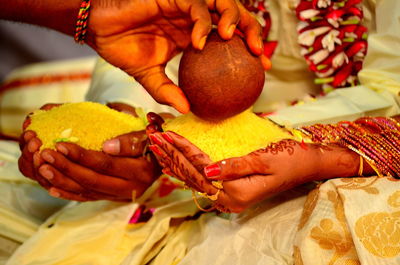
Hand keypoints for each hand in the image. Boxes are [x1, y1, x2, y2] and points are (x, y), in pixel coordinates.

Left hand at [18, 103, 161, 200]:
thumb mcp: (150, 134)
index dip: (82, 156)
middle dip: (66, 168)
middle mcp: (132, 188)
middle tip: (46, 155)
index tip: (60, 144)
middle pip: (93, 180)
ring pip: (88, 191)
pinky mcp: (114, 197)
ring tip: (43, 169)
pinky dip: (70, 193)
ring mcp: (122, 195)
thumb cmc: (156, 138)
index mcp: (142, 171)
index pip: (106, 165)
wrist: (165, 153)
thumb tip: (106, 147)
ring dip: (63, 181)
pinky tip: (53, 188)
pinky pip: (90, 198)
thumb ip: (131, 141)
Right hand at [87, 0, 264, 112]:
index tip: (259, 69)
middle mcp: (193, 19)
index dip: (247, 51)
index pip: (229, 41)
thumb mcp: (149, 77)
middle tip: (259, 55)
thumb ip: (167, 91)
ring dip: (234, 19)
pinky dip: (202, 22)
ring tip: (235, 40)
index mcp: (193, 37)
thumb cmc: (121, 48)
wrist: (99, 30)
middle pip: (233, 18)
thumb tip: (186, 110)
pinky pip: (196, 5)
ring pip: (222, 3)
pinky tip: (200, 41)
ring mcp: (185, 6)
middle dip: (251, 31)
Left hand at [148, 132, 360, 211]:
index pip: (200, 168)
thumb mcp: (264, 160)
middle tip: (152, 138)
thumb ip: (235, 166)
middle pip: (192, 176)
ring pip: (194, 180)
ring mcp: (230, 198)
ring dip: (175, 163)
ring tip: (157, 148)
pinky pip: (203, 180)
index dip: (181, 150)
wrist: (308, 166)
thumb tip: (206, 169)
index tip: (164, 134)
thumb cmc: (291, 160)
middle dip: (171, 157)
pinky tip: (176, 162)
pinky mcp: (232, 191)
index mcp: (236, 192)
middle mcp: (229, 199)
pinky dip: (188, 169)